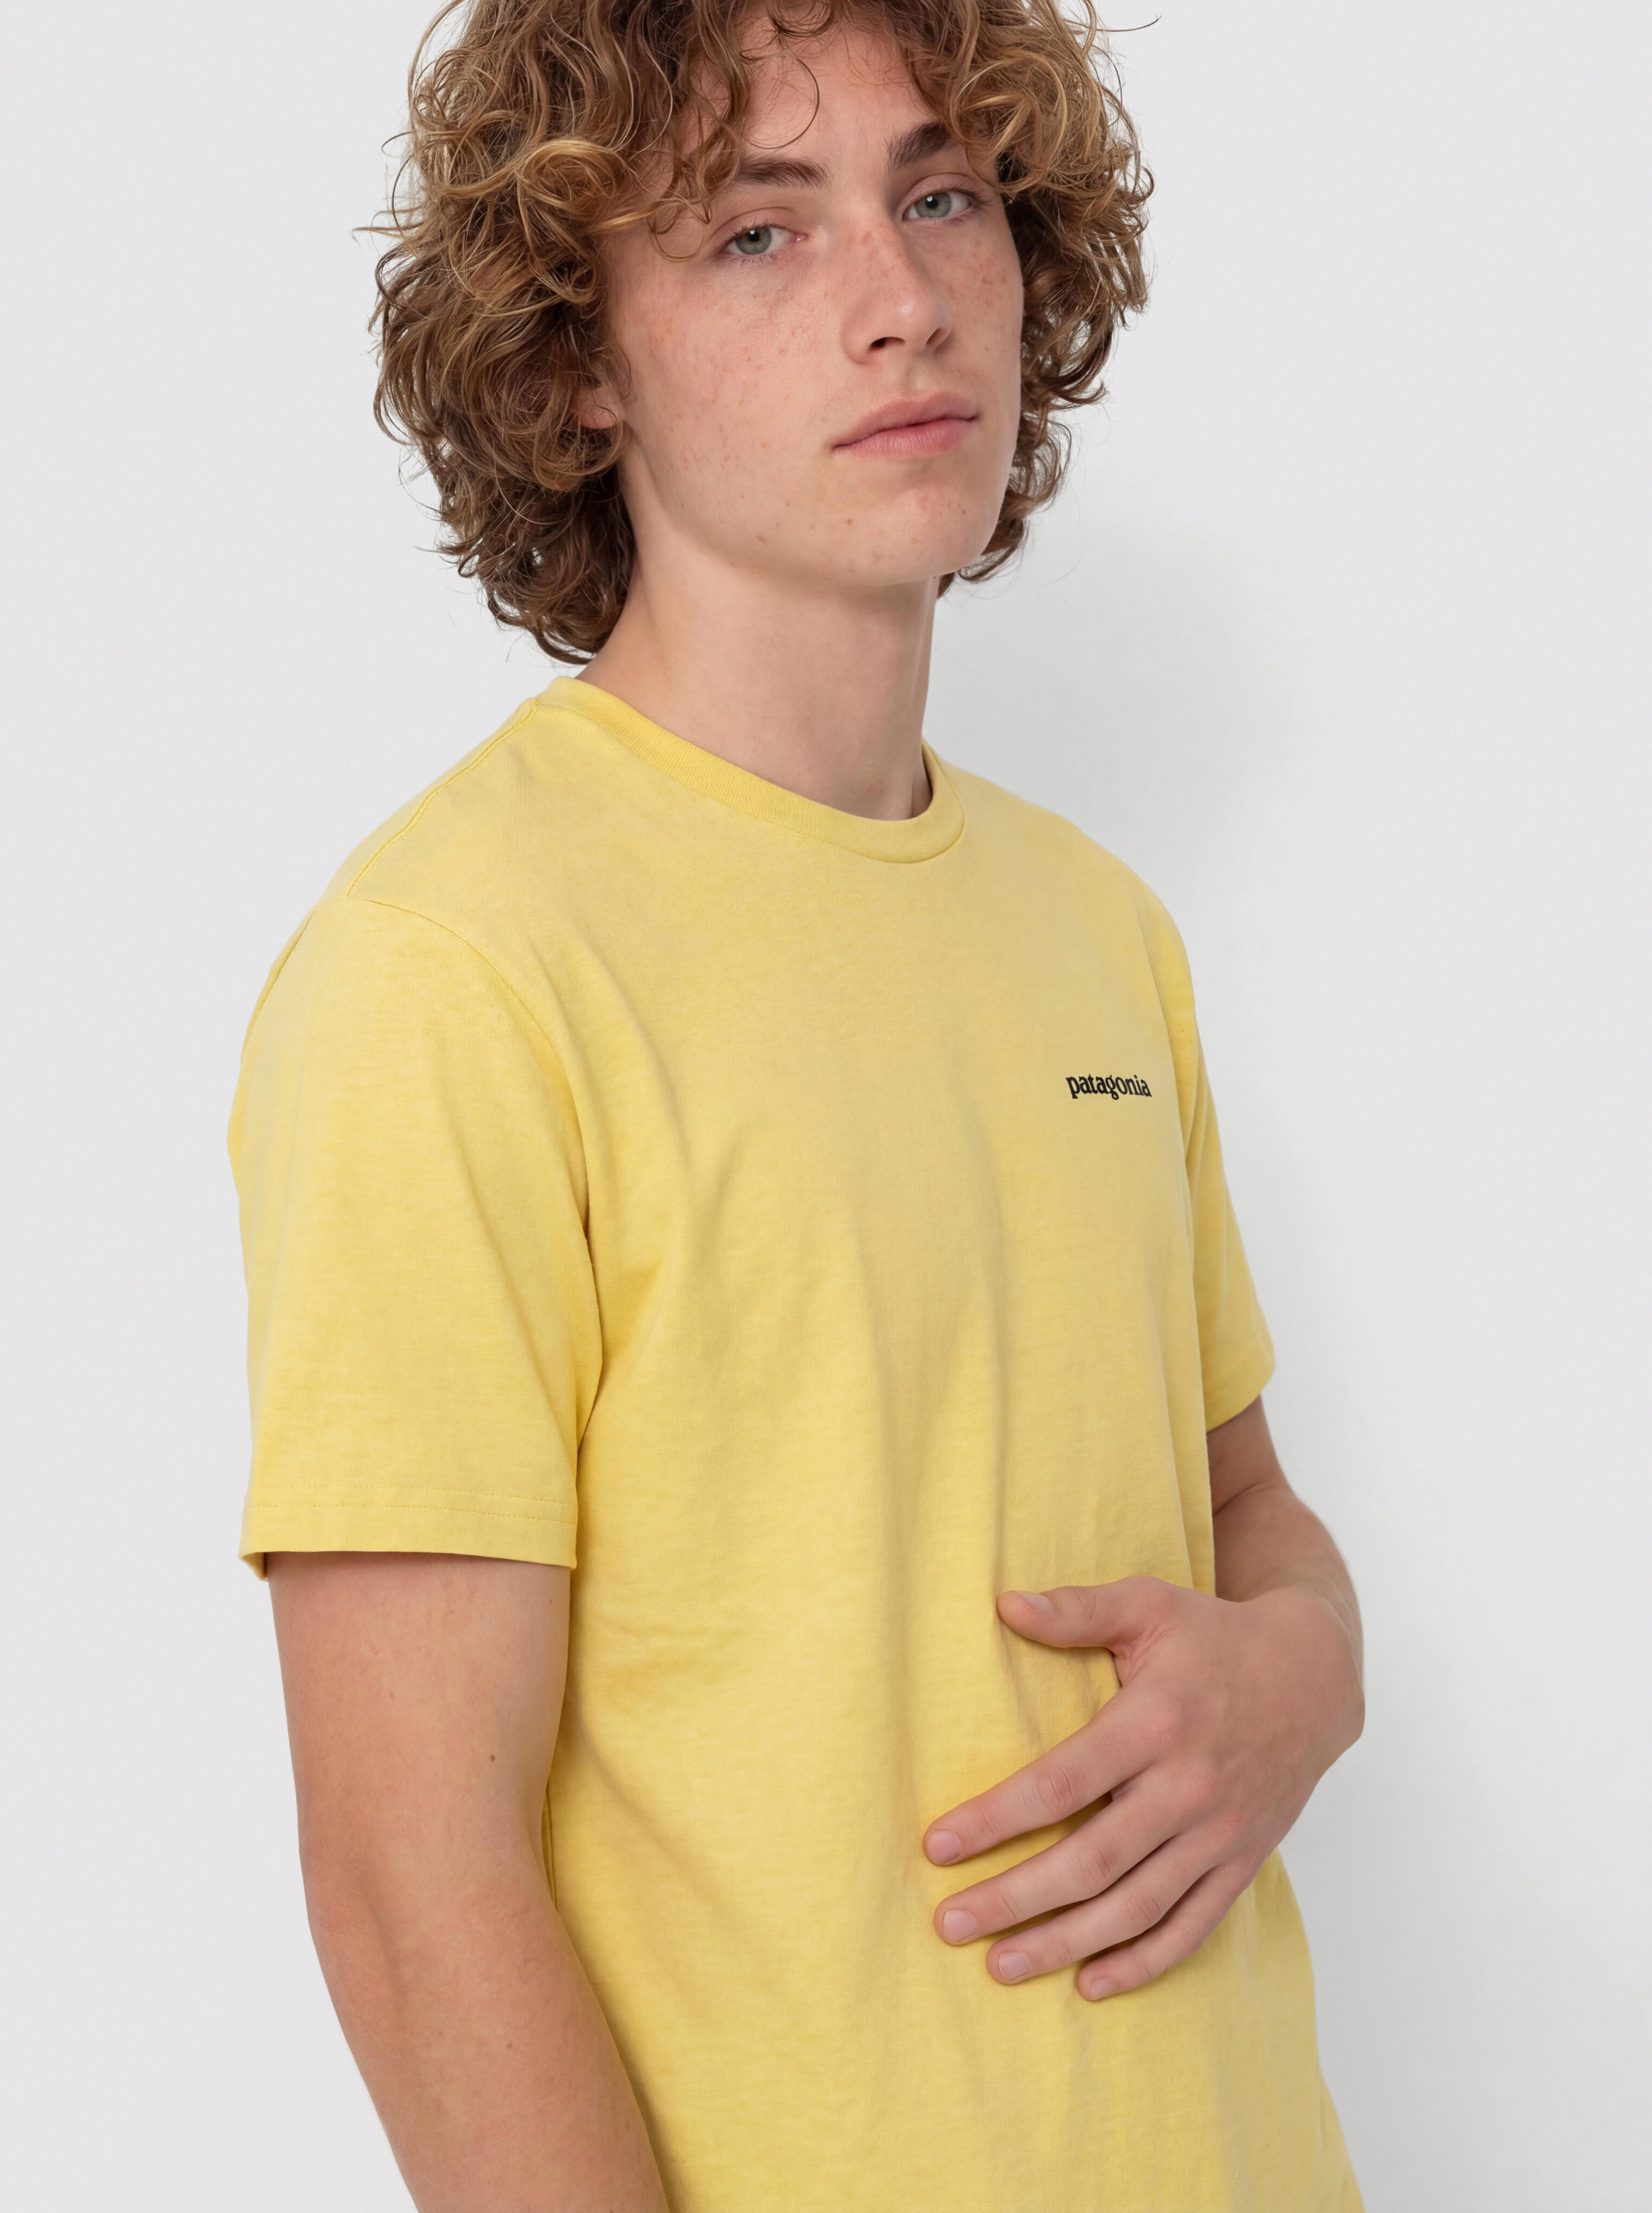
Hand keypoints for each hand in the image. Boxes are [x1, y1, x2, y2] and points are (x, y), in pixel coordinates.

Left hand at [922, 1575, 1362, 1999]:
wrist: (1315, 1678)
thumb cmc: (1216, 1637)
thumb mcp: (1149, 1605)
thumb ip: (1077, 1609)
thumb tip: (1004, 1604)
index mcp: (1156, 1723)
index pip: (1062, 1782)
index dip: (997, 1818)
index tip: (936, 1845)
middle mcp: (1189, 1787)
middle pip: (1091, 1861)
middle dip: (1015, 1898)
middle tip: (950, 1922)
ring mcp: (1220, 1833)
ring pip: (1135, 1907)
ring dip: (1065, 1942)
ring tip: (1000, 1965)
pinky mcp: (1242, 1862)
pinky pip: (1191, 1927)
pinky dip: (1142, 1963)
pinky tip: (1089, 1983)